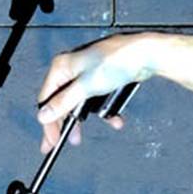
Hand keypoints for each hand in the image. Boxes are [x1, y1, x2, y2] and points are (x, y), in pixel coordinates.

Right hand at [36, 33, 151, 153]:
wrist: (147, 54)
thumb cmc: (118, 61)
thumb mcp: (86, 86)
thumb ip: (64, 102)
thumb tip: (45, 115)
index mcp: (63, 66)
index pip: (47, 99)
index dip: (50, 122)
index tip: (53, 140)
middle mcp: (74, 68)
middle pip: (64, 101)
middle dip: (70, 122)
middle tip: (72, 139)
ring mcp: (91, 72)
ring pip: (84, 100)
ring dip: (93, 115)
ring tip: (101, 125)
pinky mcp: (106, 76)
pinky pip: (100, 97)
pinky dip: (107, 108)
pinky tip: (115, 118)